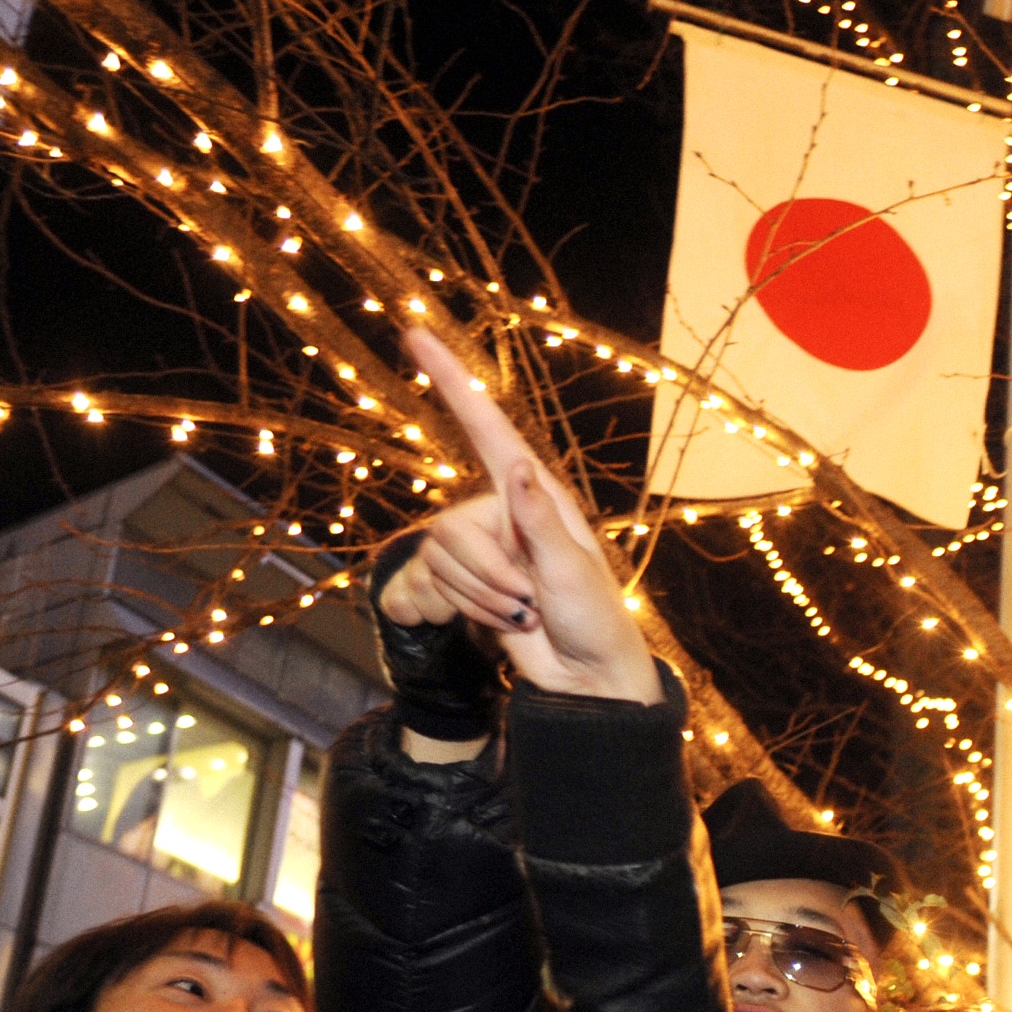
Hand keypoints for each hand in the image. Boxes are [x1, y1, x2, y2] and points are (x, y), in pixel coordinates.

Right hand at [396, 329, 659, 705]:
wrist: (585, 677)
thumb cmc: (595, 619)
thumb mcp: (572, 569)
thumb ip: (539, 520)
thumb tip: (518, 466)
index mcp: (539, 493)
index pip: (488, 428)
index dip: (452, 380)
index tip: (416, 334)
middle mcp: (507, 511)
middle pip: (451, 527)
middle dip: (487, 574)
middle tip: (531, 599)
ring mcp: (487, 547)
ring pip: (441, 558)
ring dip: (482, 596)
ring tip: (526, 611)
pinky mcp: (471, 580)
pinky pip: (440, 585)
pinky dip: (473, 609)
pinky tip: (512, 622)